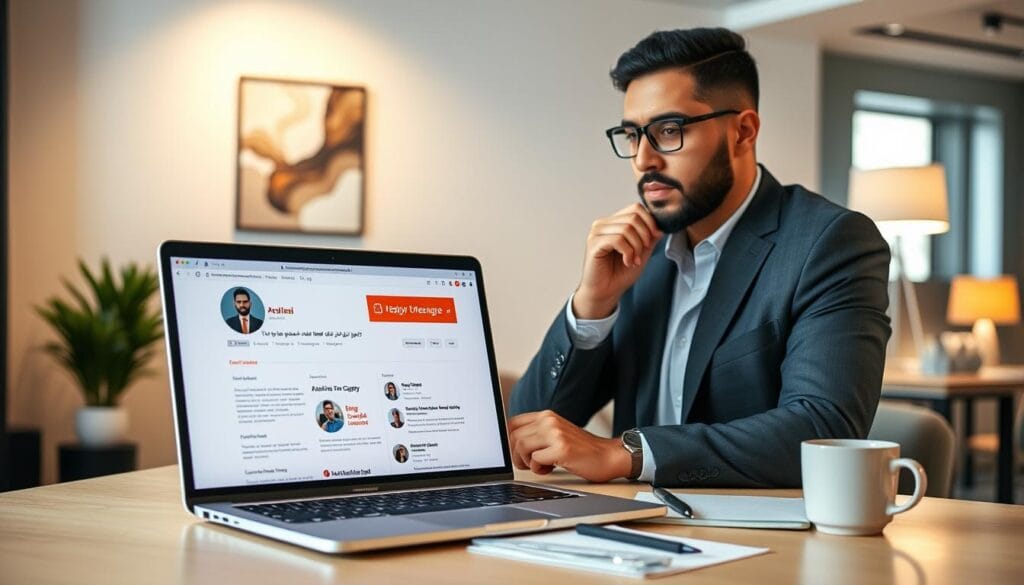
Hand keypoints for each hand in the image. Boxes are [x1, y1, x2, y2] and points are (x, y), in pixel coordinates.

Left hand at [508, 410, 631, 482]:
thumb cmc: (582, 450)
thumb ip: (537, 434)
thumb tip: (511, 445)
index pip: (512, 423)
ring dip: (527, 462)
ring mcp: (555, 433)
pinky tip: (551, 469)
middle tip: (528, 464)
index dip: (510, 442)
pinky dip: (539, 469)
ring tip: (541, 466)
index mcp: (546, 415)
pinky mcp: (561, 448)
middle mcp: (549, 420)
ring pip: (521, 447)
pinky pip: (535, 460)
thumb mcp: (557, 434)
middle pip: (513, 437)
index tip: (517, 454)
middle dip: (516, 456)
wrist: (608, 456)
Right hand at [573, 203, 662, 318]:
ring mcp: (596, 233)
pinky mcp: (594, 244)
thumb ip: (649, 239)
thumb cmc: (619, 274)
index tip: (654, 238)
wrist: (605, 293)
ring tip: (634, 260)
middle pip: (633, 217)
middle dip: (645, 236)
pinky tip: (627, 262)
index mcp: (613, 223)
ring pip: (627, 228)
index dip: (650, 222)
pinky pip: (618, 240)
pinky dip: (628, 252)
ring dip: (636, 247)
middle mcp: (603, 224)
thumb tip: (659, 227)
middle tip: (642, 253)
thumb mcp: (641, 253)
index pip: (636, 208)